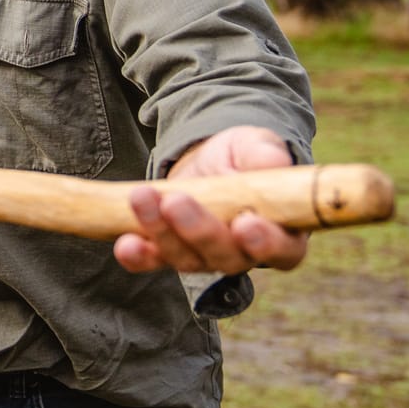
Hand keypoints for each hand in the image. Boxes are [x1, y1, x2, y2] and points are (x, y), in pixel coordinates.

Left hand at [113, 125, 307, 274]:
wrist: (209, 159)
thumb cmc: (244, 157)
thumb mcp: (256, 146)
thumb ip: (265, 154)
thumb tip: (273, 161)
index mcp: (282, 233)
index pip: (282, 250)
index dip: (265, 243)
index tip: (245, 224)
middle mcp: (244, 254)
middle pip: (226, 257)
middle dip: (199, 231)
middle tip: (176, 202)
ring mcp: (205, 257)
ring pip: (186, 258)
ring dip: (162, 233)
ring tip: (142, 199)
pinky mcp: (171, 251)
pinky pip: (154, 261)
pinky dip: (139, 256)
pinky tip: (126, 244)